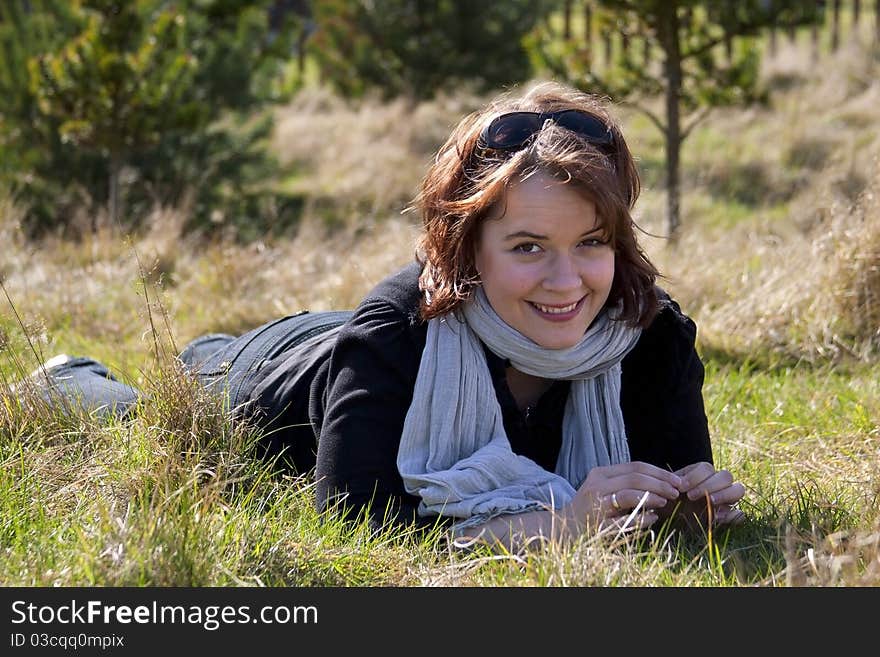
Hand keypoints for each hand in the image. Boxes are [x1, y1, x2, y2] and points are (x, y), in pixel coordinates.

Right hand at [568, 461, 684, 532]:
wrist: (563, 529)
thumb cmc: (590, 508)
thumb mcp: (604, 489)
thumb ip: (626, 483)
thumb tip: (662, 482)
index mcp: (600, 474)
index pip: (635, 466)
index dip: (659, 472)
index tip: (676, 480)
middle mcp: (596, 486)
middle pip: (635, 478)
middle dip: (660, 483)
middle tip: (676, 492)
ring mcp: (596, 505)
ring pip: (628, 494)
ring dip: (652, 497)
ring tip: (666, 501)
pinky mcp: (597, 524)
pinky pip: (624, 520)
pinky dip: (642, 518)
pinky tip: (653, 518)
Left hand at [661, 462, 745, 528]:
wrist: (667, 519)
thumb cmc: (665, 501)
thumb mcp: (666, 491)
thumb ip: (670, 485)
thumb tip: (677, 485)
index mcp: (700, 474)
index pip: (707, 468)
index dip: (695, 476)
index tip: (681, 488)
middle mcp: (716, 484)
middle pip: (726, 476)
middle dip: (709, 485)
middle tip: (691, 496)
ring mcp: (724, 500)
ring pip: (738, 489)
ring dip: (725, 494)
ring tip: (710, 502)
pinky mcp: (727, 517)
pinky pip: (740, 513)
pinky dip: (733, 515)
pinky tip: (717, 517)